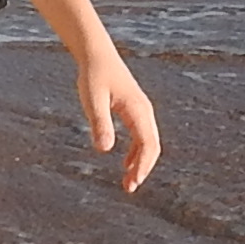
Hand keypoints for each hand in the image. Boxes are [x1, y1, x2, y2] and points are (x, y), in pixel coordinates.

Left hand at [71, 40, 163, 190]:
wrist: (97, 55)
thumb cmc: (93, 76)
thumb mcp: (93, 100)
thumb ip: (99, 123)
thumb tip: (104, 150)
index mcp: (138, 110)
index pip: (148, 144)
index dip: (143, 166)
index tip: (133, 183)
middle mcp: (144, 112)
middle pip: (152, 146)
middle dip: (143, 168)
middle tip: (129, 188)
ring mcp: (141, 111)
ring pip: (148, 142)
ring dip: (140, 163)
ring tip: (127, 182)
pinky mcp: (133, 111)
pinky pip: (141, 136)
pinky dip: (136, 153)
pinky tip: (125, 164)